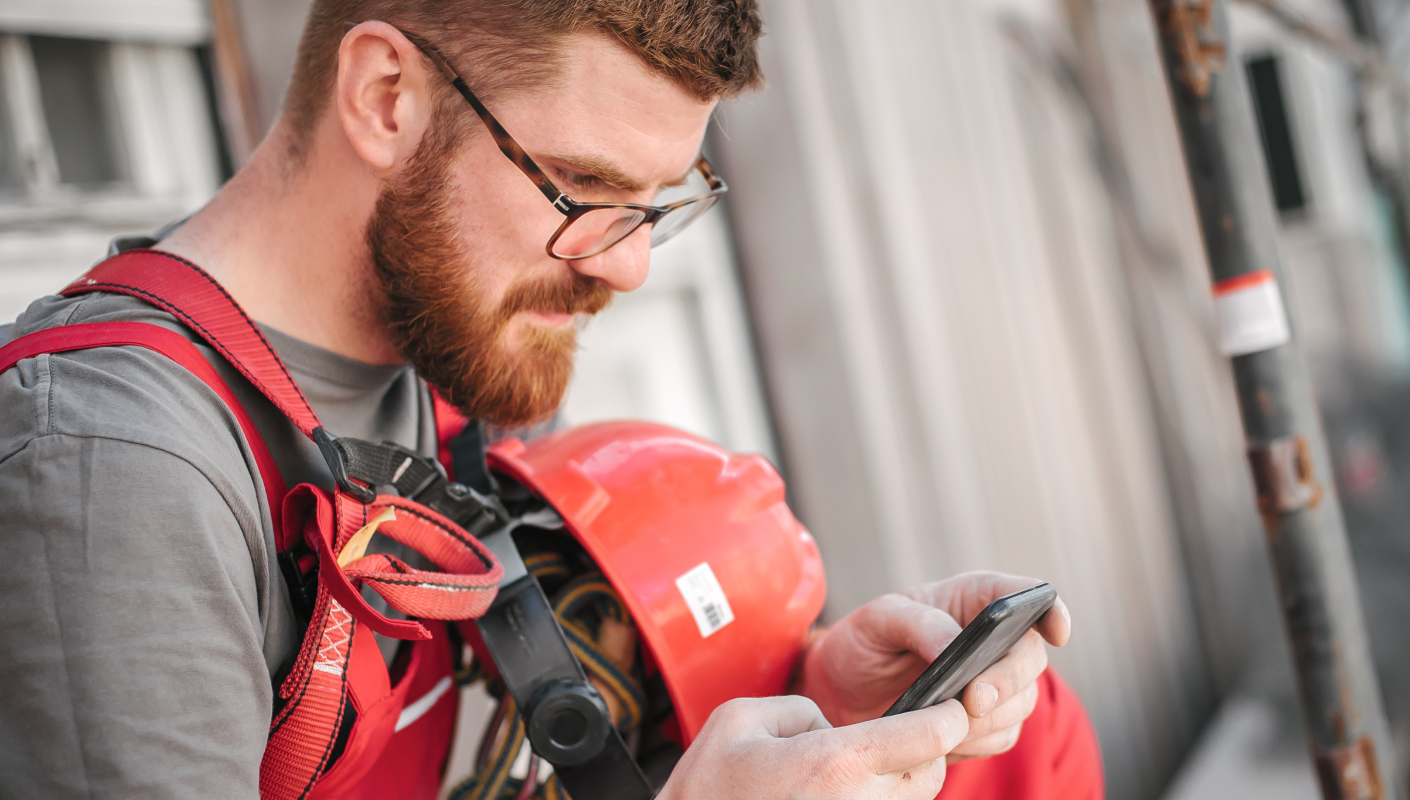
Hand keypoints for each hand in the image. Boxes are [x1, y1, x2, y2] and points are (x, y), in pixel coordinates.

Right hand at [656, 695, 968, 799]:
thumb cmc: (707, 790)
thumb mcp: (739, 720)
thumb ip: (801, 708)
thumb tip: (832, 727)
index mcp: (837, 763)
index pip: (930, 735)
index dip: (947, 714)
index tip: (949, 704)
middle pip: (931, 773)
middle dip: (920, 750)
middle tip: (891, 738)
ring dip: (897, 783)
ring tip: (851, 773)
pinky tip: (836, 795)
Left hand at [793, 572, 1070, 761]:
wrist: (845, 691)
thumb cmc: (865, 642)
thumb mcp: (878, 619)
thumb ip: (917, 623)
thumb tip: (953, 645)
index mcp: (975, 600)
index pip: (1027, 595)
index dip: (1050, 610)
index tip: (1056, 630)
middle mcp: (996, 640)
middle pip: (1031, 657)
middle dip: (1007, 681)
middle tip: (973, 700)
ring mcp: (995, 682)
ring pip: (1021, 703)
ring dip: (989, 718)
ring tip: (944, 723)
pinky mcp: (987, 721)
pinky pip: (1001, 736)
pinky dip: (976, 742)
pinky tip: (943, 738)